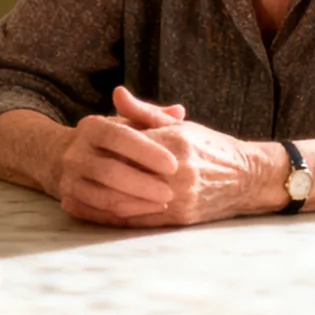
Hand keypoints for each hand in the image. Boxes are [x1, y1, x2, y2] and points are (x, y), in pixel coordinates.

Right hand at [50, 87, 185, 220]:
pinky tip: (146, 213)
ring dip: (135, 204)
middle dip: (142, 184)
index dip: (146, 152)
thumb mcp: (125, 121)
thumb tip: (179, 112)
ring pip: (103, 197)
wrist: (60, 156)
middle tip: (170, 192)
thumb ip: (151, 117)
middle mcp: (76, 152)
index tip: (172, 165)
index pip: (118, 137)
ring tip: (162, 205)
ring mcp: (70, 179)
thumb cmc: (107, 139)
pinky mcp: (70, 201)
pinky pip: (98, 214)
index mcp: (92, 127)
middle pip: (109, 171)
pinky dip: (124, 216)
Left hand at [60, 87, 272, 227]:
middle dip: (93, 176)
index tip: (78, 142)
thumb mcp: (180, 124)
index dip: (102, 146)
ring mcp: (178, 198)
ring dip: (94, 201)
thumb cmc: (211, 148)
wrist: (248, 178)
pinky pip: (138, 221)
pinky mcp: (178, 219)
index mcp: (176, 143)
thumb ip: (145, 112)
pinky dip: (111, 218)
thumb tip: (116, 93)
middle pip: (123, 175)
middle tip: (67, 173)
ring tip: (69, 196)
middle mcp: (177, 172)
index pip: (130, 143)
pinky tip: (93, 213)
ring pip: (126, 202)